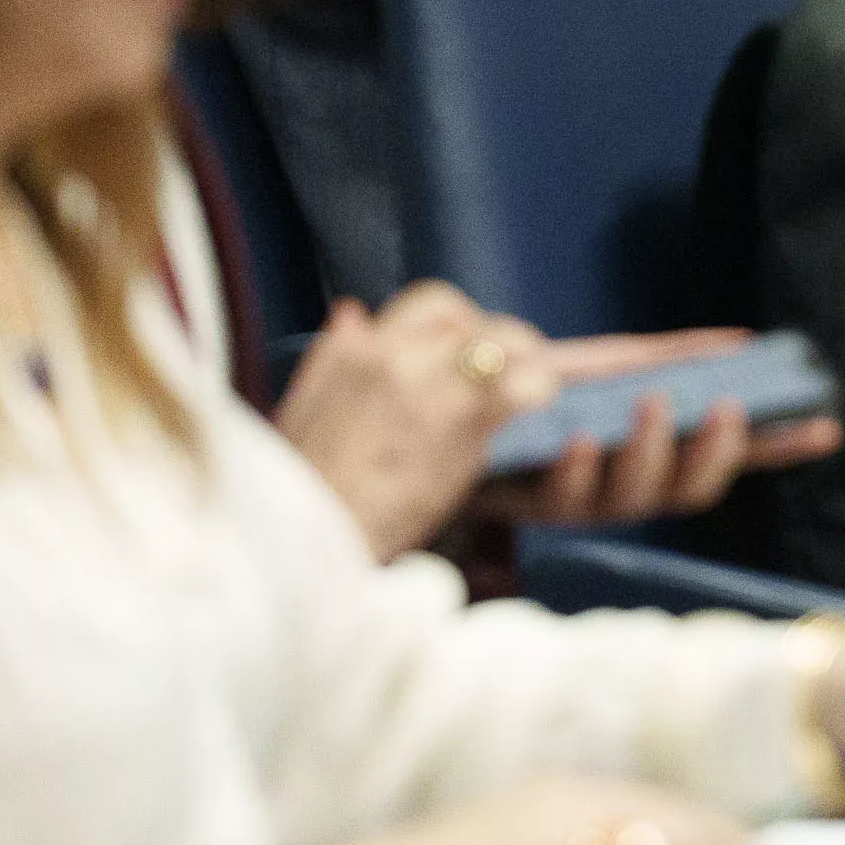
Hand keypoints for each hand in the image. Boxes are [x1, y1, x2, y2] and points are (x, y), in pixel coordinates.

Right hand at [275, 285, 552, 559]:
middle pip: (472, 323)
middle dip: (500, 337)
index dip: (462, 320)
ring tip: (538, 378)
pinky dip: (537, 388)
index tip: (471, 342)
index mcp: (361, 351)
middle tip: (515, 362)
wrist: (309, 541)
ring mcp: (432, 386)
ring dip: (527, 357)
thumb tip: (352, 313)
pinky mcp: (463, 423)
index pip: (433, 303)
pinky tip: (540, 402)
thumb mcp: (303, 406)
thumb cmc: (304, 485)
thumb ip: (331, 357)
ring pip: (501, 343)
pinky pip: (519, 386)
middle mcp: (398, 356)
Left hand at [492, 331, 844, 527]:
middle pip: (689, 490)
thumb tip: (735, 343)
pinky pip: (560, 495)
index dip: (778, 446)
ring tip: (654, 406)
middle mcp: (621, 484)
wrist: (444, 426)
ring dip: (650, 453)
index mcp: (650, 454)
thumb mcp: (605, 371)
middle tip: (725, 409)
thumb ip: (667, 361)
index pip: (726, 455)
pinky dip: (576, 467)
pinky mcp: (527, 499)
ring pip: (632, 498)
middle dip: (713, 452)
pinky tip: (579, 437)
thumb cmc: (532, 397)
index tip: (826, 427)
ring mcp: (577, 496)